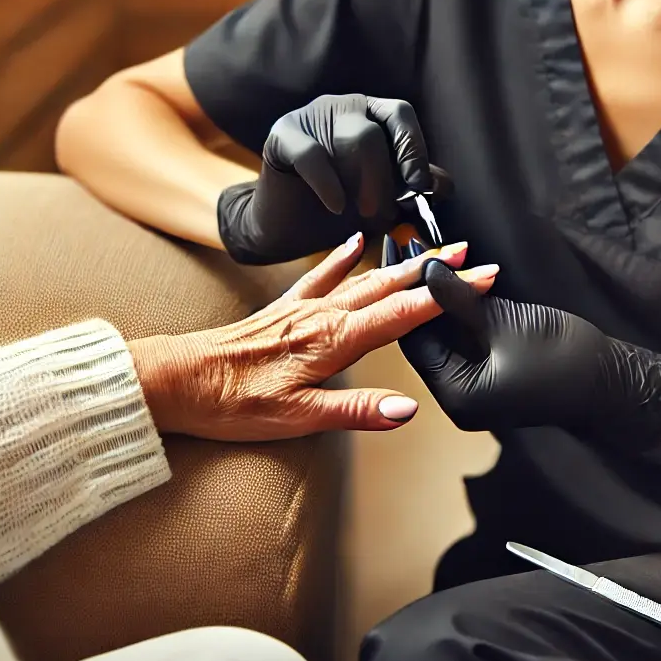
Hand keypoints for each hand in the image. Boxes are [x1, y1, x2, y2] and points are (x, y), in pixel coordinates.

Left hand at [130, 234, 498, 439]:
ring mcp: (304, 307)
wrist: (179, 380)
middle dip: (433, 271)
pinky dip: (342, 257)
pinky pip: (321, 274)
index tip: (480, 278)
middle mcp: (325, 316)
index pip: (404, 314)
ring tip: (430, 246)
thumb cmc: (234, 403)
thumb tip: (407, 409)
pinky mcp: (284, 306)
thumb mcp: (297, 418)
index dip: (445, 296)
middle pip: (391, 286)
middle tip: (469, 253)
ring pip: (364, 276)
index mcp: (335, 341)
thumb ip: (356, 411)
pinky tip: (355, 241)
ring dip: (401, 262)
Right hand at [217, 93, 449, 263]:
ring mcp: (311, 115)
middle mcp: (344, 108)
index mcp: (372, 115)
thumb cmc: (341, 208)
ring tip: (360, 211)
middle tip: (381, 211)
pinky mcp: (282, 133)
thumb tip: (444, 184)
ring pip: (354, 138)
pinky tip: (337, 206)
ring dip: (363, 182)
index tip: (419, 186)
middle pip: (376, 131)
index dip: (413, 148)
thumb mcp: (385, 199)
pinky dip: (330, 185)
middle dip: (384, 178)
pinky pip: (313, 154)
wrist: (289, 226)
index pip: (401, 114)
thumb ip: (411, 188)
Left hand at [398, 255, 660, 449]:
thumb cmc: (564, 358)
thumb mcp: (504, 323)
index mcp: (456, 393)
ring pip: (446, 335)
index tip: (401, 253)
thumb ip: (460, 298)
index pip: (414, 339)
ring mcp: (477, 386)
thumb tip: (426, 270)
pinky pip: (465, 338)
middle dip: (421, 291)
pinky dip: (460, 310)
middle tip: (414, 246)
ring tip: (431, 254)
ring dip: (441, 297)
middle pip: (426, 337)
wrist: (614, 382)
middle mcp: (459, 395)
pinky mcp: (494, 371)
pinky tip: (456, 277)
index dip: (406, 293)